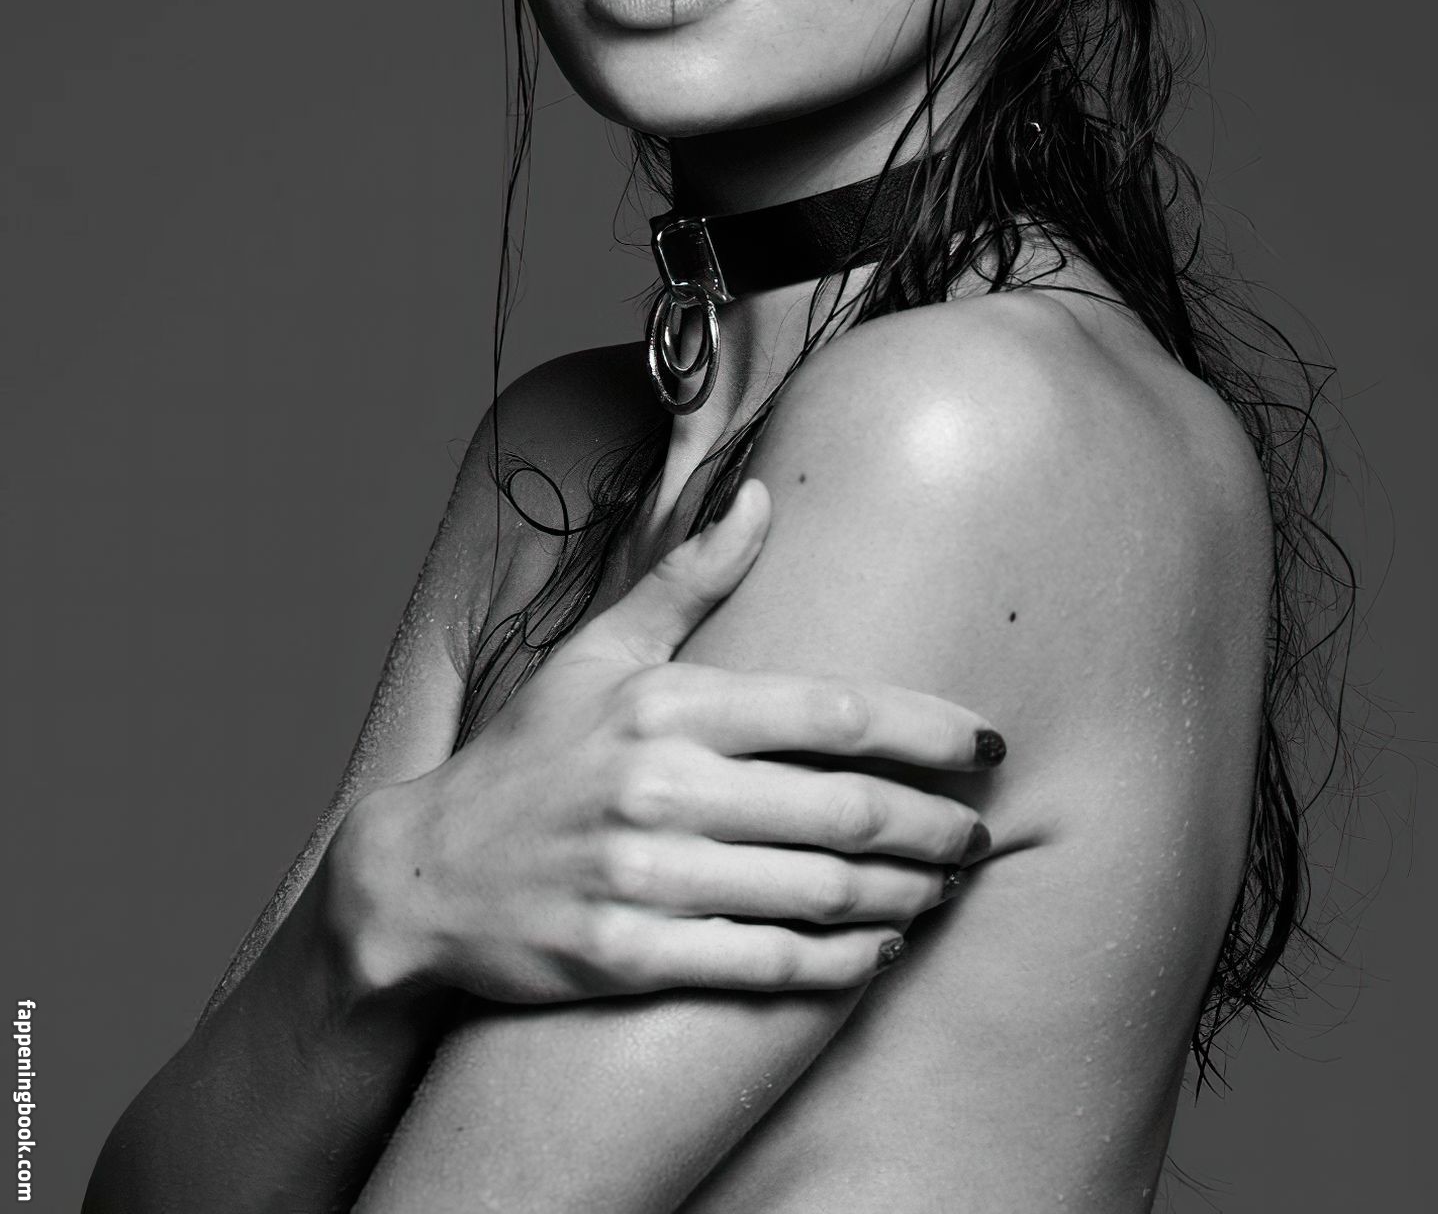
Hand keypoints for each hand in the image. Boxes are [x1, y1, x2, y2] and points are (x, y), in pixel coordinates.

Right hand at [332, 481, 1003, 1003]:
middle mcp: (661, 787)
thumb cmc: (529, 754)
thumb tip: (760, 495)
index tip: (990, 746)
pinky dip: (840, 961)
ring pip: (820, 893)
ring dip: (903, 896)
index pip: (833, 712)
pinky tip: (879, 949)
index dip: (928, 731)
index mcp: (668, 704)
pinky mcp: (629, 957)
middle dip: (935, 826)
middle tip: (983, 835)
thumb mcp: (598, 652)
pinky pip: (768, 966)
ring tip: (945, 889)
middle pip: (846, 810)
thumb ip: (688, 579)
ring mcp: (645, 877)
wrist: (423, 875)